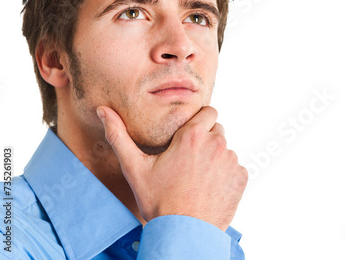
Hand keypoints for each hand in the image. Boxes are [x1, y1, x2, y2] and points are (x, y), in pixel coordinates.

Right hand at [96, 106, 247, 230]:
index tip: (190, 135)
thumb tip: (103, 111)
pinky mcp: (240, 177)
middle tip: (189, 160)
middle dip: (206, 140)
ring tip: (198, 178)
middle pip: (217, 130)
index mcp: (192, 135)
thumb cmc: (159, 201)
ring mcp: (231, 160)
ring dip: (215, 158)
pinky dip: (226, 175)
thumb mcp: (134, 168)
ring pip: (225, 150)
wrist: (184, 234)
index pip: (208, 111)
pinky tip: (210, 188)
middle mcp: (216, 143)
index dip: (199, 121)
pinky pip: (235, 168)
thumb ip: (119, 136)